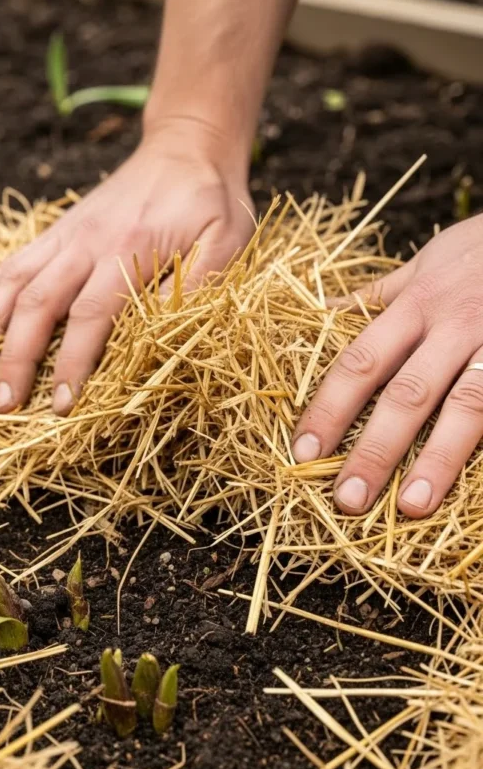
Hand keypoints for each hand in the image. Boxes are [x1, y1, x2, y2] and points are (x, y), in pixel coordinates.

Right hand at [0, 120, 254, 414]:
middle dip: (17, 358)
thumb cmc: (211, 200)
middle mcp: (88, 243)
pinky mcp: (59, 232)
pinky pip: (14, 263)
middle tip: (3, 404)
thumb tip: (168, 329)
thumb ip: (201, 282)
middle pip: (40, 305)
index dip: (72, 363)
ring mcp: (67, 236)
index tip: (60, 404)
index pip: (91, 316)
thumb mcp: (227, 240)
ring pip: (16, 283)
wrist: (187, 145)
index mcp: (130, 250)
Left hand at [292, 214, 482, 516]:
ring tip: (412, 506)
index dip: (330, 409)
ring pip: (466, 405)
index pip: (362, 362)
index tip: (303, 451)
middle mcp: (456, 326)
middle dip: (375, 449)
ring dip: (437, 459)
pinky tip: (473, 486)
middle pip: (408, 393)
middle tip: (347, 499)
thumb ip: (381, 294)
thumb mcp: (428, 262)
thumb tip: (326, 309)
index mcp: (419, 304)